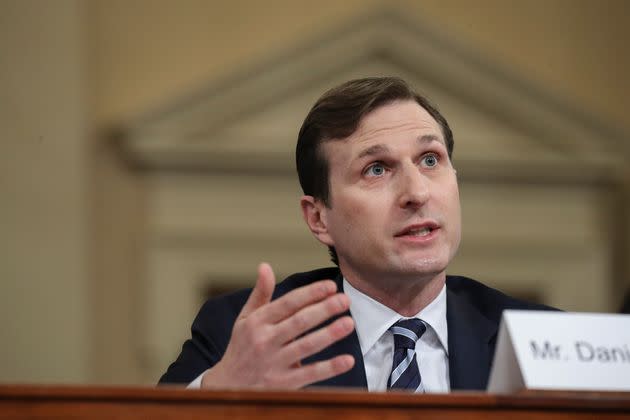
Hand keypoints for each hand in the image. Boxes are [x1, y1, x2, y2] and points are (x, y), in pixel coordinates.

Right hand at [200, 262, 354, 388]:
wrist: (227, 386)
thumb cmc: (242, 347)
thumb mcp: (245, 318)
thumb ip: (260, 294)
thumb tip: (265, 266)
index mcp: (257, 322)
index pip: (287, 303)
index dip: (310, 293)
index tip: (330, 286)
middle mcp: (264, 340)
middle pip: (299, 322)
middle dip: (324, 309)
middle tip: (344, 300)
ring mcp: (274, 363)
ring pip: (306, 346)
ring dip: (329, 334)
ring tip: (349, 322)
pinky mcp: (282, 384)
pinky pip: (309, 374)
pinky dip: (330, 368)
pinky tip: (347, 360)